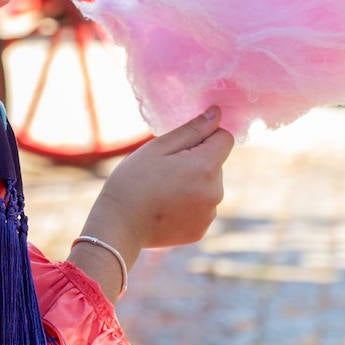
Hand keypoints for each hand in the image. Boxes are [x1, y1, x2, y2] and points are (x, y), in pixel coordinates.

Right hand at [96, 107, 232, 250]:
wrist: (119, 225)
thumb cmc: (133, 180)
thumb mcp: (158, 148)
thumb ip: (192, 130)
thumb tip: (217, 113)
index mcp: (206, 167)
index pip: (225, 139)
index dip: (204, 136)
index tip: (180, 146)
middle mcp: (216, 192)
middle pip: (216, 164)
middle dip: (196, 162)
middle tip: (164, 170)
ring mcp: (209, 215)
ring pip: (208, 187)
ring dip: (193, 184)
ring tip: (162, 191)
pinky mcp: (201, 231)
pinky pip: (201, 208)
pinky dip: (187, 205)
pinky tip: (164, 208)